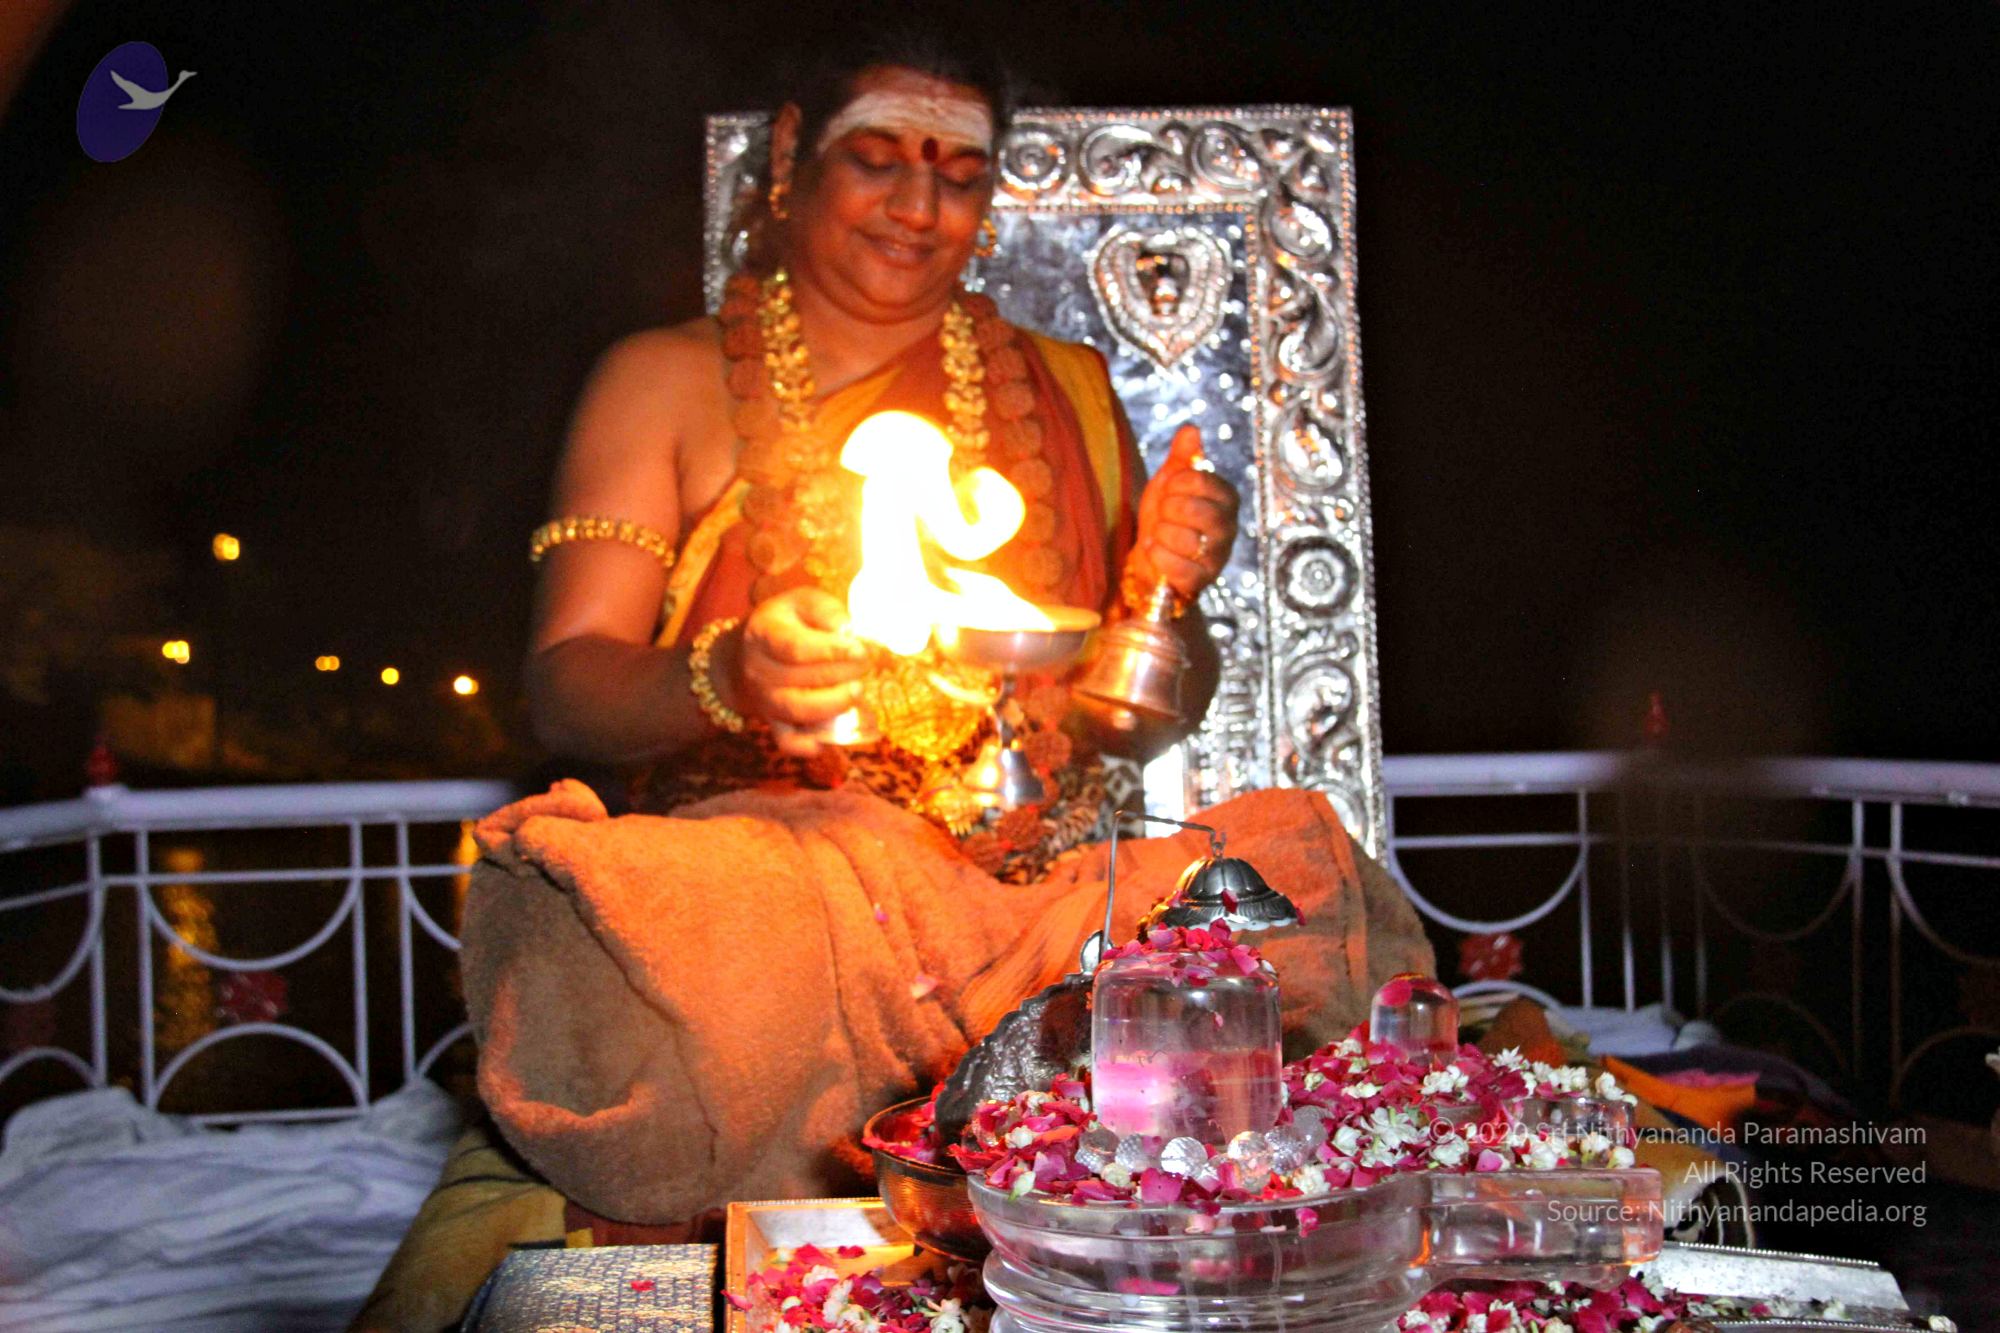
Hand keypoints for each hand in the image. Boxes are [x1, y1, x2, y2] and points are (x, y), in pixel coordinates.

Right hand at [727, 586, 869, 754]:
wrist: (749, 653)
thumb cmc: (788, 623)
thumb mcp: (803, 602)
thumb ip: (826, 611)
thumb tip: (848, 630)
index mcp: (763, 633)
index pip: (795, 647)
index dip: (831, 651)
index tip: (859, 649)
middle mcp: (757, 668)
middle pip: (799, 679)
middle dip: (841, 674)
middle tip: (865, 665)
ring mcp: (763, 698)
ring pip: (795, 710)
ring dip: (832, 704)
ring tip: (856, 691)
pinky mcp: (772, 722)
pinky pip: (787, 741)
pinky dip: (808, 745)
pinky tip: (828, 738)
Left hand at [1131, 425, 1238, 602]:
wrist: (1151, 555)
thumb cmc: (1165, 515)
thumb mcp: (1170, 482)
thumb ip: (1182, 457)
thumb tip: (1192, 429)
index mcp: (1226, 498)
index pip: (1200, 480)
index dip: (1174, 483)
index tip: (1168, 489)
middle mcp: (1229, 527)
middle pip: (1195, 510)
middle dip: (1168, 510)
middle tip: (1163, 514)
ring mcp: (1217, 556)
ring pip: (1184, 539)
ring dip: (1160, 534)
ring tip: (1159, 535)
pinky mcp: (1202, 582)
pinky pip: (1179, 567)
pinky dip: (1158, 556)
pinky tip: (1154, 550)